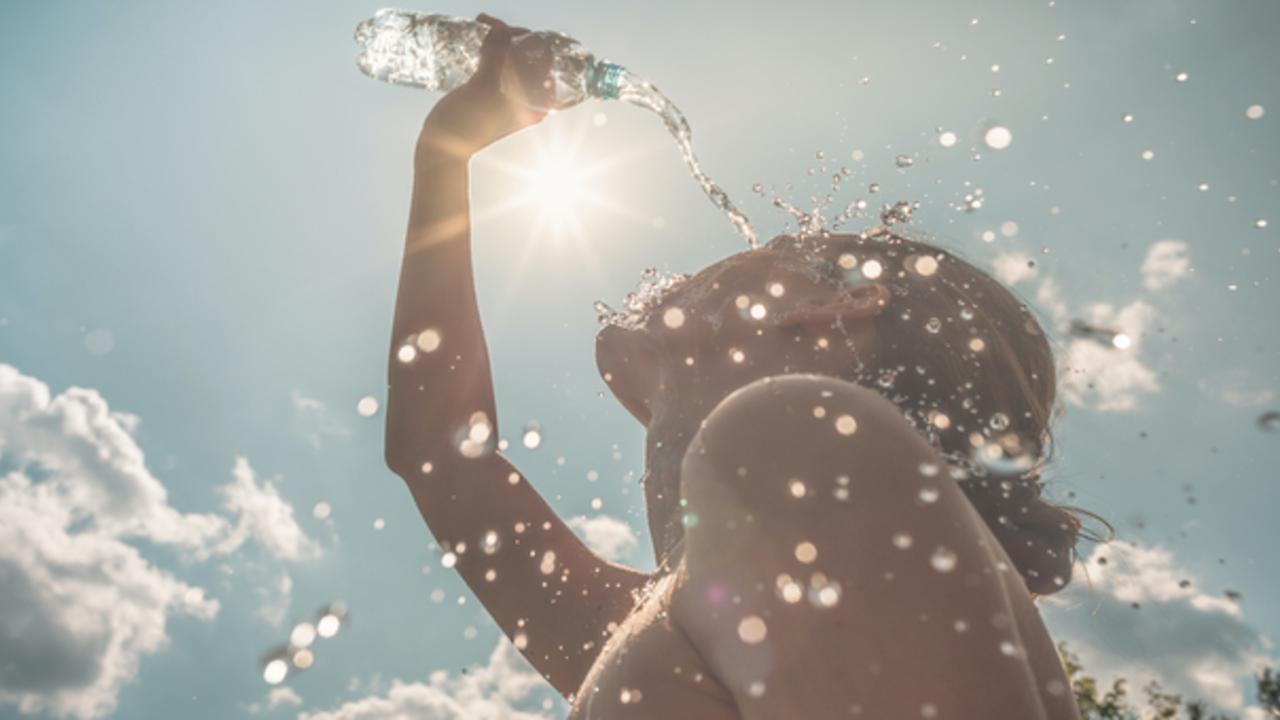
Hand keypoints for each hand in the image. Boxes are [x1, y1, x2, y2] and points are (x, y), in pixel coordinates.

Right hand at [417, 14, 551, 161]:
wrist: (442, 148)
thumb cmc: (466, 124)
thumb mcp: (484, 87)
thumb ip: (497, 56)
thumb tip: (503, 30)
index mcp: (536, 102)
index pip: (543, 61)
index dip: (527, 40)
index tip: (505, 30)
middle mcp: (528, 100)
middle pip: (528, 57)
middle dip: (511, 37)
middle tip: (489, 24)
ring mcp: (510, 98)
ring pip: (512, 60)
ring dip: (499, 42)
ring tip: (483, 26)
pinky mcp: (491, 96)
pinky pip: (498, 67)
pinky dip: (491, 52)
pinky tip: (480, 43)